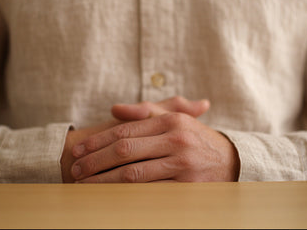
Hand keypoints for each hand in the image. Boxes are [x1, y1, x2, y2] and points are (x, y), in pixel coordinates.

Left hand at [70, 112, 238, 182]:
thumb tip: (114, 109)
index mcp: (170, 120)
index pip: (125, 131)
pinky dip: (126, 195)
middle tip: (75, 170)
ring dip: (104, 181)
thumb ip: (145, 112)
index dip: (98, 141)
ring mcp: (181, 162)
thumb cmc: (195, 138)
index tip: (79, 150)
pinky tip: (110, 197)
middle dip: (95, 161)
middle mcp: (176, 139)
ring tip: (85, 185)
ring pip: (133, 173)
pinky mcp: (186, 185)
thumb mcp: (175, 119)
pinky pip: (150, 191)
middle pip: (124, 150)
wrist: (231, 161)